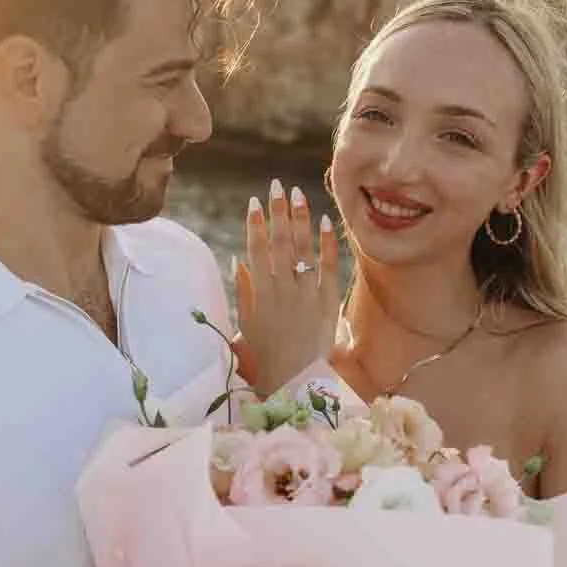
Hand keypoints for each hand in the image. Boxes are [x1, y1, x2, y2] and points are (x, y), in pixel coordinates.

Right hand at [234, 179, 340, 396]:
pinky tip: (324, 221)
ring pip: (302, 248)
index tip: (255, 201)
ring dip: (299, 219)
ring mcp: (306, 293)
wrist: (295, 381)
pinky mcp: (327, 301)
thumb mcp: (246, 324)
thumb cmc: (266, 356)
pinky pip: (329, 267)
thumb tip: (238, 258)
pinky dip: (326, 244)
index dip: (255, 223)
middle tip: (278, 185)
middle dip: (277, 211)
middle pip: (278, 242)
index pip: (256, 249)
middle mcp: (282, 288)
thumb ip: (243, 290)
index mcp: (260, 293)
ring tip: (298, 193)